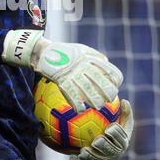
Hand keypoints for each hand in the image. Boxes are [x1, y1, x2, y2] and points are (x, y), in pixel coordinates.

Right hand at [2, 29, 122, 113]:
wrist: (44, 52)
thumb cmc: (64, 52)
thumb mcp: (82, 49)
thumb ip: (95, 55)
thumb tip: (107, 63)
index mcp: (89, 57)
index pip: (108, 68)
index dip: (115, 78)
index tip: (115, 85)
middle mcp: (82, 65)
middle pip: (100, 81)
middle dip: (108, 92)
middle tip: (110, 100)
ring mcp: (72, 73)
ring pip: (87, 89)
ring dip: (94, 101)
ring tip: (98, 107)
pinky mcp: (61, 79)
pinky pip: (71, 94)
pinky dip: (76, 103)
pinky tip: (80, 110)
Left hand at [69, 99, 133, 159]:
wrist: (102, 141)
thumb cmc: (111, 124)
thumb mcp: (120, 118)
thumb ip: (124, 111)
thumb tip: (125, 101)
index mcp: (122, 142)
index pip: (122, 138)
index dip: (116, 134)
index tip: (109, 128)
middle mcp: (115, 153)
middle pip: (110, 151)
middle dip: (104, 147)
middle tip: (96, 141)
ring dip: (90, 157)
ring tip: (83, 151)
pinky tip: (71, 159)